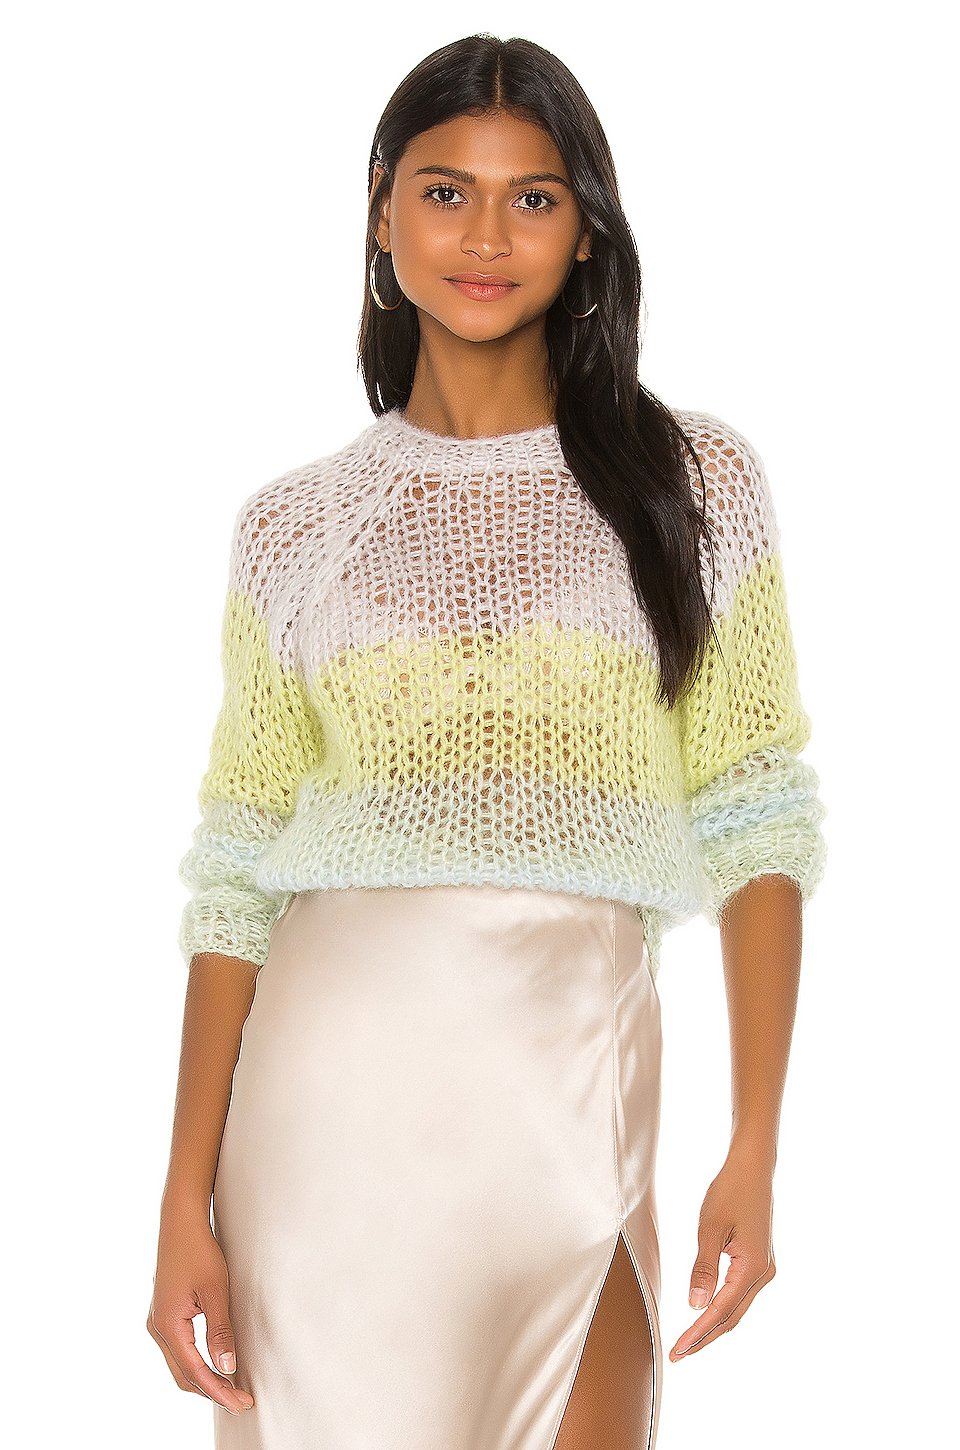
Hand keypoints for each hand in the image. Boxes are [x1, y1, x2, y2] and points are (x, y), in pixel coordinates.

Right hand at [146, 1208, 255, 1415]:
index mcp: (168, 1326)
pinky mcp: (164, 1315)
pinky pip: (179, 1351)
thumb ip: (220, 1331)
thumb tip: (227, 1367)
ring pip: (180, 1365)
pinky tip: (215, 1364)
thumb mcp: (215, 1291)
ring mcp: (158, 1322)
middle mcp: (158, 1329)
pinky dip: (197, 1364)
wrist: (180, 1224)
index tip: (242, 1402)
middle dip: (212, 1391)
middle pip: (184, 1376)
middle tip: (241, 1401)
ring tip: (232, 1388)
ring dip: (204, 1380)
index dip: (219, 1390)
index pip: (195, 1372)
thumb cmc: (199, 1252)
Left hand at [669, 1145, 776, 1360]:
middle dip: (704, 1337)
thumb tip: (695, 1305)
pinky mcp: (759, 1261)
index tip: (678, 1351)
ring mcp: (764, 1269)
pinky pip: (739, 1294)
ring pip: (736, 1308)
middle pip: (731, 1317)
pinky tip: (706, 1313)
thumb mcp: (710, 1229)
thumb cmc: (730, 1192)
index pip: (720, 1311)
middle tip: (678, 1354)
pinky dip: (722, 1309)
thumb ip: (703, 1268)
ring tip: (688, 1341)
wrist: (752, 1169)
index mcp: (752, 1269)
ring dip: (713, 1325)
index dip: (698, 1334)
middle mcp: (763, 1274)